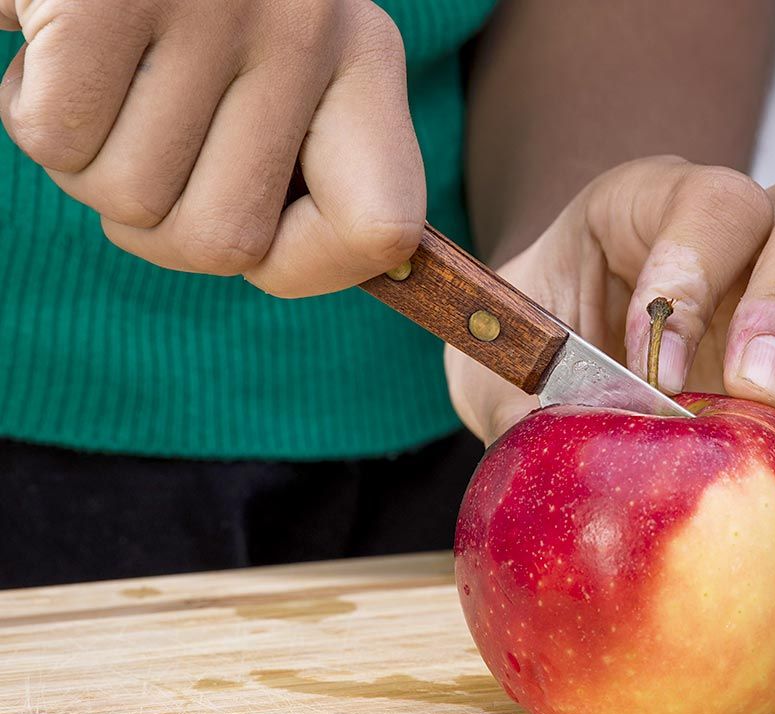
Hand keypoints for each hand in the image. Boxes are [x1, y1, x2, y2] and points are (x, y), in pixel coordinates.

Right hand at [0, 0, 423, 295]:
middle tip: (145, 141)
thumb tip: (304, 259)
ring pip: (130, 202)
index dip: (310, 268)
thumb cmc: (189, 2)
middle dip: (158, 221)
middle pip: (223, 246)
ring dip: (91, 164)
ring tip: (104, 78)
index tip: (261, 236)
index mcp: (364, 59)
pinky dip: (32, 112)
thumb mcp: (283, 68)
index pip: (381, 230)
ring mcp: (210, 4)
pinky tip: (57, 47)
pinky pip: (56, 140)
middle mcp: (305, 27)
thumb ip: (302, 163)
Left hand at [445, 157, 774, 543]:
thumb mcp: (505, 361)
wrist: (544, 381)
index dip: (694, 271)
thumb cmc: (526, 352)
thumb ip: (525, 394)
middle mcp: (747, 244)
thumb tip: (567, 453)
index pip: (709, 202)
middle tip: (751, 388)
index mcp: (655, 209)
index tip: (652, 365)